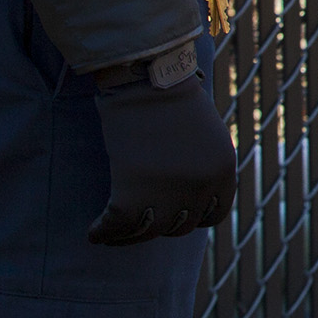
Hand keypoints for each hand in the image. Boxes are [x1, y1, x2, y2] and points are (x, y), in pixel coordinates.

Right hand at [87, 53, 235, 244]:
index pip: (213, 215)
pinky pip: (117, 226)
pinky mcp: (132, 194)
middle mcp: (201, 187)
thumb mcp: (207, 134)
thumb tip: (189, 196)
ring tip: (110, 234)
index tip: (173, 218)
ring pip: (147, 232)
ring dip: (126, 237)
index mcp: (223, 171)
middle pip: (179, 226)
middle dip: (158, 226)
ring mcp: (168, 193)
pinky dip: (103, 232)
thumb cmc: (171, 98)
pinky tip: (94, 232)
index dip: (192, 219)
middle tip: (138, 223)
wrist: (146, 79)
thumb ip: (204, 167)